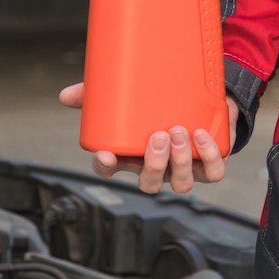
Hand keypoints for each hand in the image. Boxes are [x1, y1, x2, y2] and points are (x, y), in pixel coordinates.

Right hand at [58, 82, 237, 193]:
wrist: (200, 96)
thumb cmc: (156, 104)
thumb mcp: (126, 97)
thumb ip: (98, 96)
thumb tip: (66, 95)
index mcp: (130, 154)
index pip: (110, 169)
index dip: (105, 167)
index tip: (105, 154)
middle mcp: (156, 167)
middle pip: (149, 183)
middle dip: (154, 163)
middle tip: (158, 136)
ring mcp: (184, 168)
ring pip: (181, 183)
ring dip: (180, 161)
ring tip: (179, 132)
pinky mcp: (210, 163)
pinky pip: (212, 173)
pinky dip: (209, 157)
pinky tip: (201, 134)